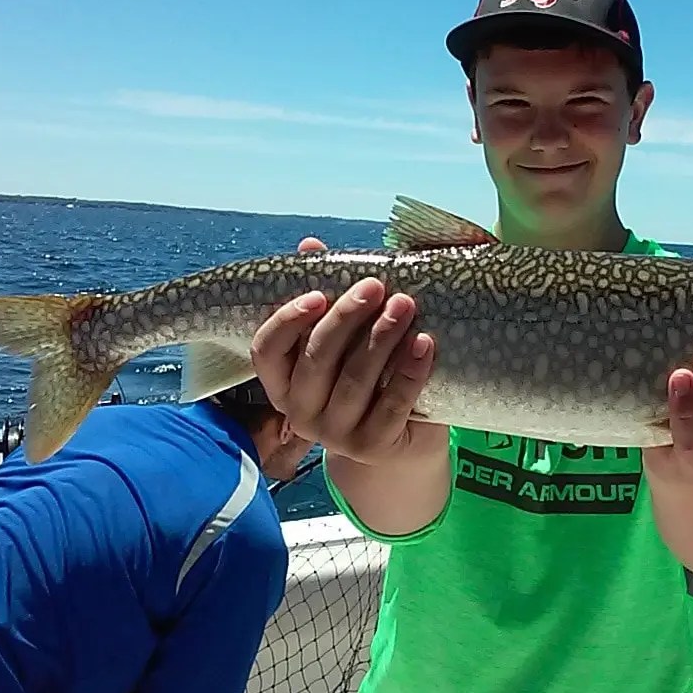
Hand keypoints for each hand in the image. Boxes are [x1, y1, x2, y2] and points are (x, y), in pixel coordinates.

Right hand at [249, 235, 446, 466]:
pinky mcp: (373, 447)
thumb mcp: (345, 340)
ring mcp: (335, 435)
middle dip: (346, 318)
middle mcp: (300, 412)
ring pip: (356, 381)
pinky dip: (410, 372)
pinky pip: (392, 405)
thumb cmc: (368, 378)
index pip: (267, 351)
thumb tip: (309, 245)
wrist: (402, 442)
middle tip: (376, 286)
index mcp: (283, 382)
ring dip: (382, 338)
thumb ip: (326, 297)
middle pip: (317, 360)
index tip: (319, 293)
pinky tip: (424, 343)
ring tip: (406, 305)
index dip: (287, 322)